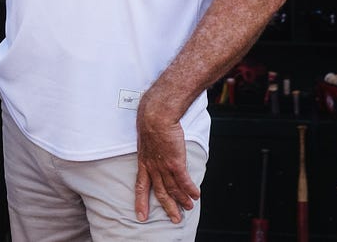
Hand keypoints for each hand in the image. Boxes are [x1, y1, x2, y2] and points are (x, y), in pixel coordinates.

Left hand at [135, 99, 199, 223]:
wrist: (156, 116)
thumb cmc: (151, 123)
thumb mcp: (145, 141)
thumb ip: (150, 151)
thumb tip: (157, 154)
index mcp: (143, 162)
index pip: (141, 186)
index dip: (141, 201)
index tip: (140, 215)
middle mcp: (152, 167)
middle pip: (160, 192)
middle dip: (167, 207)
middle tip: (174, 219)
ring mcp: (163, 166)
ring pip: (174, 189)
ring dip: (182, 199)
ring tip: (189, 208)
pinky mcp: (175, 162)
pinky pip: (184, 181)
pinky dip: (190, 189)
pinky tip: (195, 195)